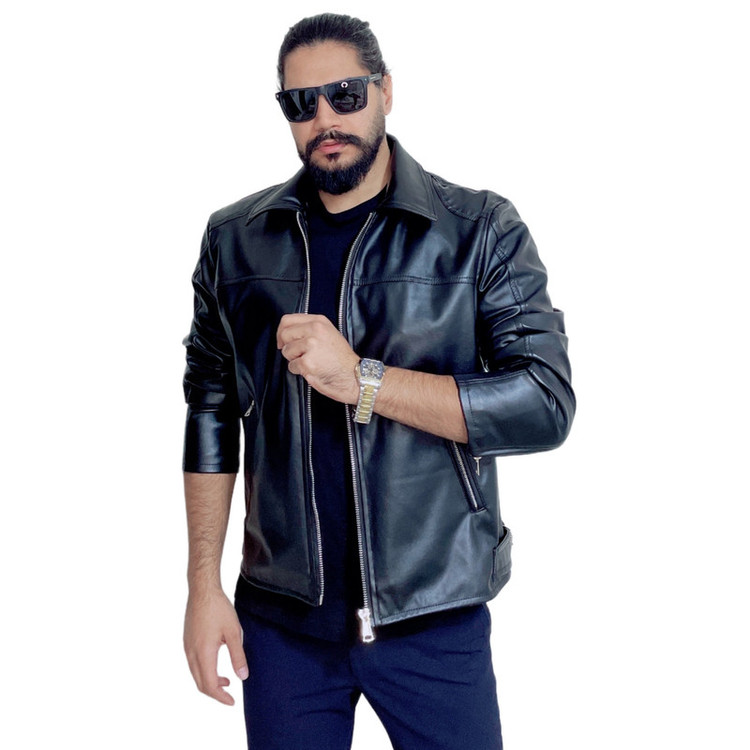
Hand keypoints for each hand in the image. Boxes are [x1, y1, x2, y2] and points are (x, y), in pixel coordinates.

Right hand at [184, 588, 247, 705]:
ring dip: (209, 681)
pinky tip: (216, 663)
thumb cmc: (219, 609)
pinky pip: (193, 664)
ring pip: (195, 674)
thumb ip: (238, 656)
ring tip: (226, 680)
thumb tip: (242, 677)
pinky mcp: (187, 641)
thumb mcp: (233, 632)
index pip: (210, 685)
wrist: (202, 590)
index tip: (232, 702)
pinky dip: (204, 671)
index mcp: (204, 653)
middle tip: (229, 695)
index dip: (220, 697)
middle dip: (215, 693)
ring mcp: (187, 647)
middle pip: (200, 683)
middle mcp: (191, 653)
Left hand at [277, 313, 359, 403]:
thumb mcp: (329, 334)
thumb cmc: (341, 358)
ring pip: (287, 351)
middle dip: (288, 347)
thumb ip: (310, 329)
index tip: (283, 341)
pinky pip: (292, 366)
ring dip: (294, 360)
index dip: (281, 332)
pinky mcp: (307, 362)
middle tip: (299, 355)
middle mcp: (315, 330)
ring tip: (311, 362)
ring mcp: (311, 345)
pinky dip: (299, 371)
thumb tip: (288, 333)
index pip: (288, 320)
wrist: (354, 375)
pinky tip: (312, 370)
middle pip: (285, 335)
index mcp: (319, 322)